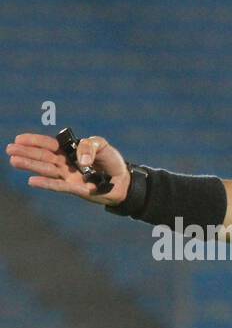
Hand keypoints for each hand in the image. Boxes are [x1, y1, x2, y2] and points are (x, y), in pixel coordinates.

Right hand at [7, 132, 130, 204]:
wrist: (124, 181)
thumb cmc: (111, 161)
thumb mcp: (102, 145)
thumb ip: (89, 146)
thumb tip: (80, 160)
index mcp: (69, 150)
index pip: (49, 144)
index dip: (34, 141)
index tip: (19, 139)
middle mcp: (65, 163)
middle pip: (43, 157)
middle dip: (26, 152)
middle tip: (9, 149)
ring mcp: (68, 176)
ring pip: (46, 170)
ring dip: (30, 165)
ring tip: (13, 161)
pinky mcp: (75, 189)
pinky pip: (58, 186)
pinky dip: (46, 183)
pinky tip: (31, 181)